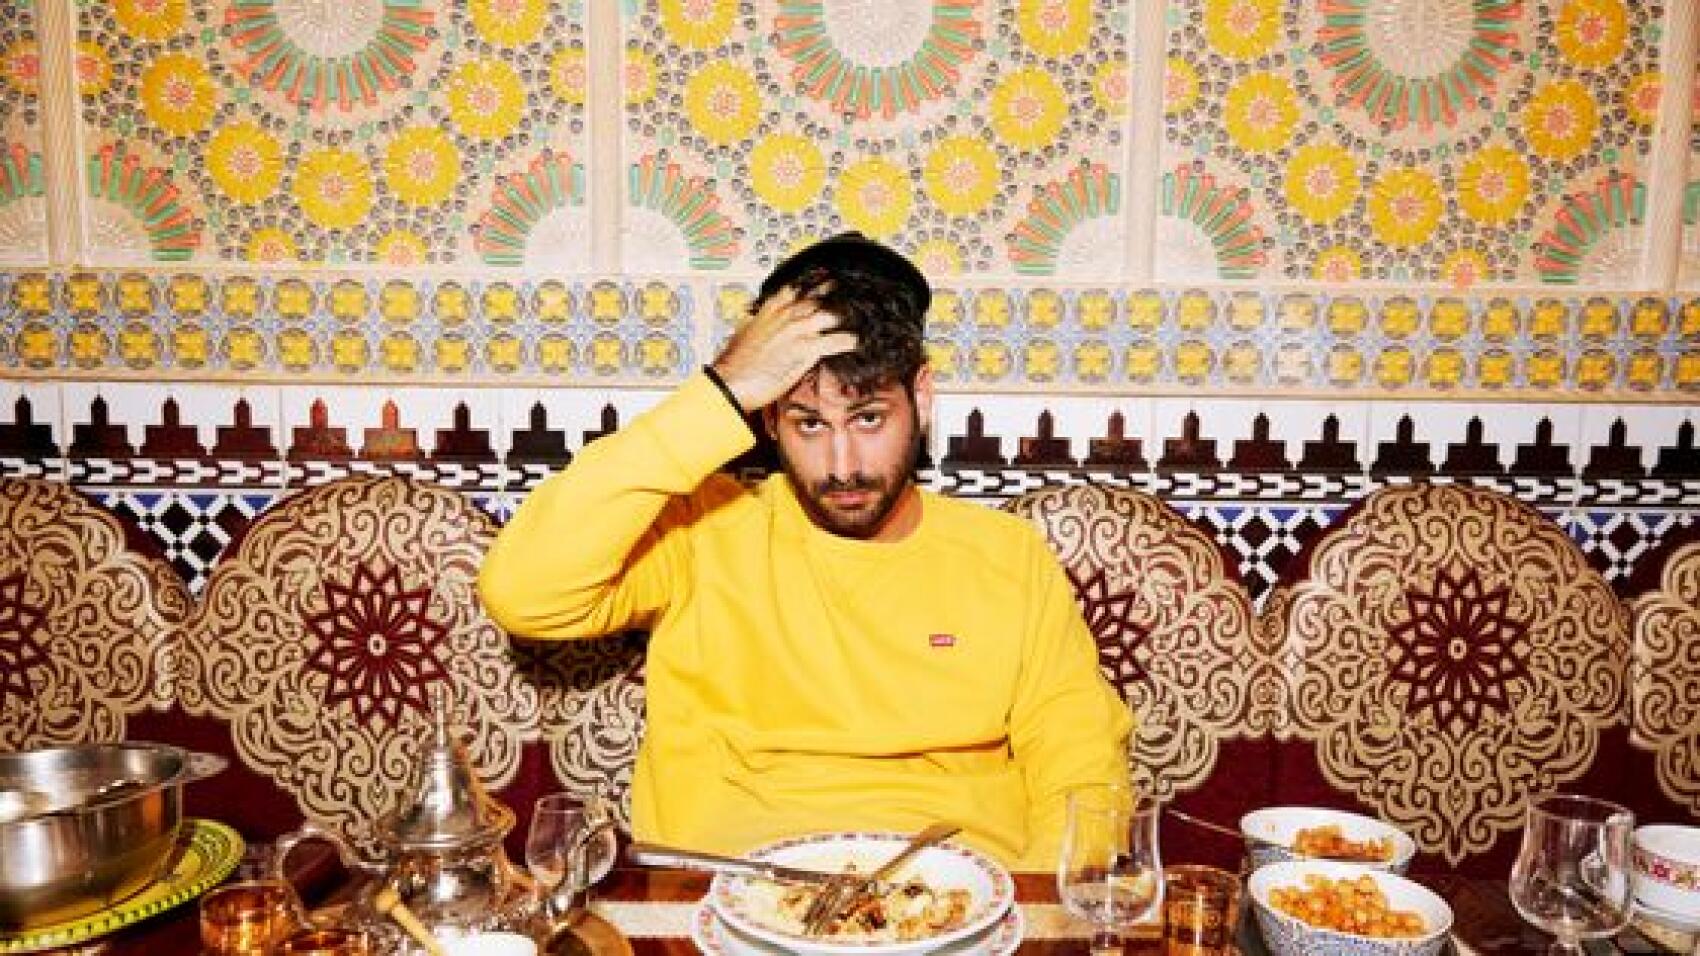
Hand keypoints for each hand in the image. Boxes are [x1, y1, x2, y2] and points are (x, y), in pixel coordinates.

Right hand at [711, 286, 857, 410]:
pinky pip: (839, 340)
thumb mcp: (746, 333)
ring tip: (859, 320)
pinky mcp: (808, 348)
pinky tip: (857, 343)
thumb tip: (763, 323)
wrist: (731, 381)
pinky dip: (851, 341)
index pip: (799, 286)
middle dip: (837, 298)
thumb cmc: (735, 363)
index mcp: (772, 307)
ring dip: (847, 318)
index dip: (816, 283)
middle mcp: (788, 313)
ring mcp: (800, 329)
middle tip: (850, 299)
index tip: (826, 280)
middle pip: (822, 296)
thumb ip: (761, 324)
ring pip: (834, 314)